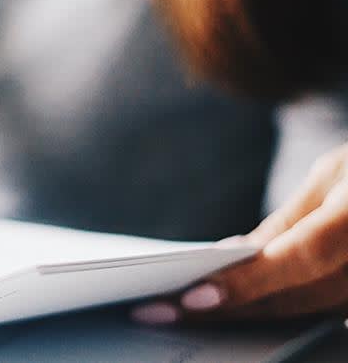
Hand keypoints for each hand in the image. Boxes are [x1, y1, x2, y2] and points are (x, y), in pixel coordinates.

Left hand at [132, 144, 347, 324]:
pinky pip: (322, 311)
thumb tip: (238, 254)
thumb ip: (290, 220)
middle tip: (161, 311)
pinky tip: (233, 306)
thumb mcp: (333, 176)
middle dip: (226, 308)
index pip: (301, 258)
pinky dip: (277, 309)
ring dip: (245, 316)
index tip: (193, 297)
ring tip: (182, 313)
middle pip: (295, 298)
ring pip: (306, 313)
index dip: (247, 282)